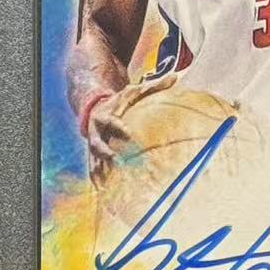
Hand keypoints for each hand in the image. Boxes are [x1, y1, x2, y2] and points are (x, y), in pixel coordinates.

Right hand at [84, 72, 177, 186]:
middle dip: (105, 152)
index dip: (118, 127)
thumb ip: (154, 86)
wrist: (96, 107)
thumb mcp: (135, 91)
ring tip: (105, 184)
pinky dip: (98, 181)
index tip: (128, 134)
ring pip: (94, 160)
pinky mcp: (95, 156)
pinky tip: (103, 193)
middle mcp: (96, 132)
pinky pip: (95, 170)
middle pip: (98, 143)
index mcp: (105, 115)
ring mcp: (94, 145)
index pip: (110, 121)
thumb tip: (176, 76)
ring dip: (100, 171)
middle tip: (116, 160)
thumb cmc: (122, 101)